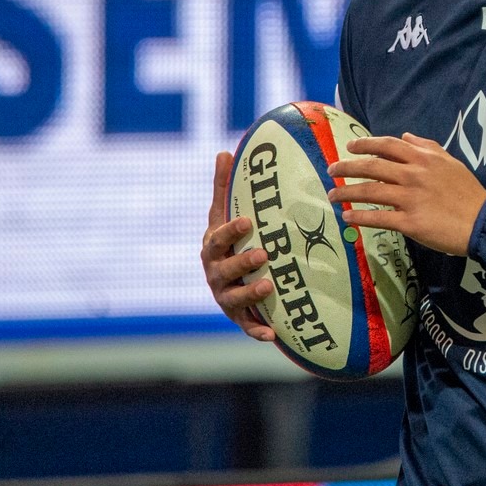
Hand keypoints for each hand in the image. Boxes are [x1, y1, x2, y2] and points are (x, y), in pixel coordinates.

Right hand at [201, 150, 275, 341]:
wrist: (227, 277)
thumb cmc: (229, 240)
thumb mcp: (224, 214)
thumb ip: (224, 187)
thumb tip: (224, 151)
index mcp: (213, 247)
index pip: (219, 238)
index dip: (231, 230)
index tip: (248, 221)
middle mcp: (215, 274)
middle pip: (224, 269)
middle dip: (242, 262)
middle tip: (263, 254)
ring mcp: (226, 297)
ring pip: (234, 298)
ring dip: (250, 293)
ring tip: (268, 285)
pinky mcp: (240, 317)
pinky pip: (247, 327)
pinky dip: (257, 331)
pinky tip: (273, 335)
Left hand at [327, 133, 485, 256]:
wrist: (482, 221)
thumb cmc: (467, 191)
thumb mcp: (450, 161)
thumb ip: (427, 146)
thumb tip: (405, 136)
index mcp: (423, 158)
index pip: (387, 146)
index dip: (365, 144)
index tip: (349, 147)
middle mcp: (413, 175)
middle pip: (372, 167)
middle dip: (347, 167)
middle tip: (332, 171)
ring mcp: (410, 198)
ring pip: (371, 192)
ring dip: (347, 192)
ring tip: (332, 195)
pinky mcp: (410, 222)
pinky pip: (379, 218)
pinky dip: (361, 217)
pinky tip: (349, 217)